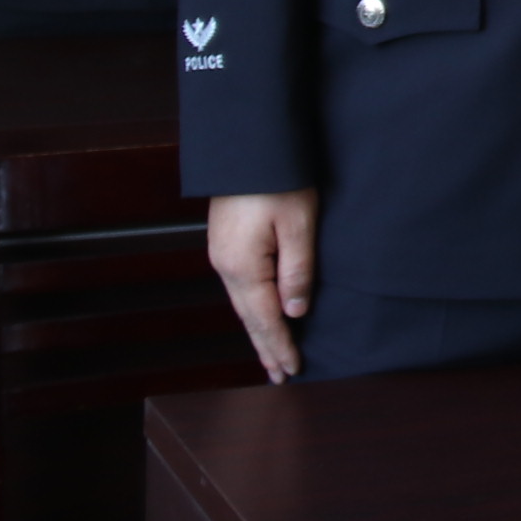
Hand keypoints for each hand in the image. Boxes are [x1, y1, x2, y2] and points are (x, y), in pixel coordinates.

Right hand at [206, 190, 320, 382]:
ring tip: (271, 354)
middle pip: (248, 317)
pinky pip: (240, 286)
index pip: (264, 319)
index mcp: (243, 266)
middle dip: (265, 347)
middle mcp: (225, 266)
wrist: (247, 143)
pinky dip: (252, 308)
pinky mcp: (225, 242)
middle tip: (279, 376)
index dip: (279, 346)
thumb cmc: (277, 178)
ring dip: (259, 329)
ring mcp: (222, 254)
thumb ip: (297, 271)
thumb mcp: (299, 224)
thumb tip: (295, 312)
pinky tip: (261, 314)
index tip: (292, 370)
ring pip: (242, 303)